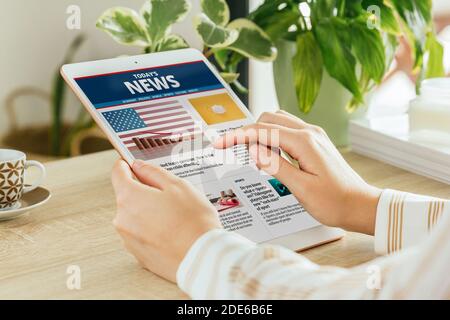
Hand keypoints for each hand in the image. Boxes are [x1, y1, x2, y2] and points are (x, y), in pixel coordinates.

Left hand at [111, 160, 220, 281]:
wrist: (201, 258)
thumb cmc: (193, 220)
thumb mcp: (178, 186)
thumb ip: (154, 173)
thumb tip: (138, 166)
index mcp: (129, 197)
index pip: (118, 174)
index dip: (126, 165)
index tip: (133, 164)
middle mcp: (123, 218)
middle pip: (128, 196)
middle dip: (144, 192)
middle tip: (170, 195)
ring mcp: (128, 239)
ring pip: (135, 216)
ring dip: (149, 212)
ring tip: (175, 217)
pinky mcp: (138, 254)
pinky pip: (142, 234)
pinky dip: (153, 230)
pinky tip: (172, 232)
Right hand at [214, 111, 381, 234]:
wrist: (360, 206)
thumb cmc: (335, 202)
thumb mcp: (301, 188)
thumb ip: (275, 165)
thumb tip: (253, 149)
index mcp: (305, 142)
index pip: (262, 131)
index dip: (238, 136)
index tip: (220, 143)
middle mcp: (310, 133)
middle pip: (268, 119)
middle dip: (247, 132)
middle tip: (232, 150)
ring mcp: (314, 136)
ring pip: (278, 122)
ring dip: (260, 133)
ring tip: (251, 155)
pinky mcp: (315, 143)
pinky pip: (288, 131)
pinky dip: (272, 137)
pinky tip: (269, 155)